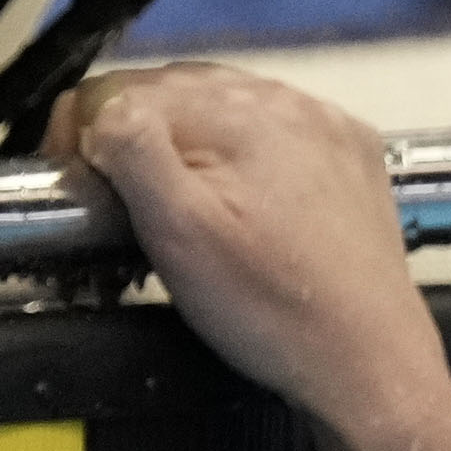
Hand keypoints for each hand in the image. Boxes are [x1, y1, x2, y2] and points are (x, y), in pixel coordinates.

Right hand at [57, 64, 441, 440]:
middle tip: (125, 208)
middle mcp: (288, 104)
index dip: (82, 139)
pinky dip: (242, 159)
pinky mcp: (348, 156)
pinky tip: (239, 206)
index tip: (83, 189)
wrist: (368, 361)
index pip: (120, 90)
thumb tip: (101, 110)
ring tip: (183, 211)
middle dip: (133, 142)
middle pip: (169, 93)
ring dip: (186, 148)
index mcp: (239, 112)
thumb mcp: (177, 232)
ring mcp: (323, 127)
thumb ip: (130, 152)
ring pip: (218, 110)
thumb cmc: (278, 311)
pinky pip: (272, 134)